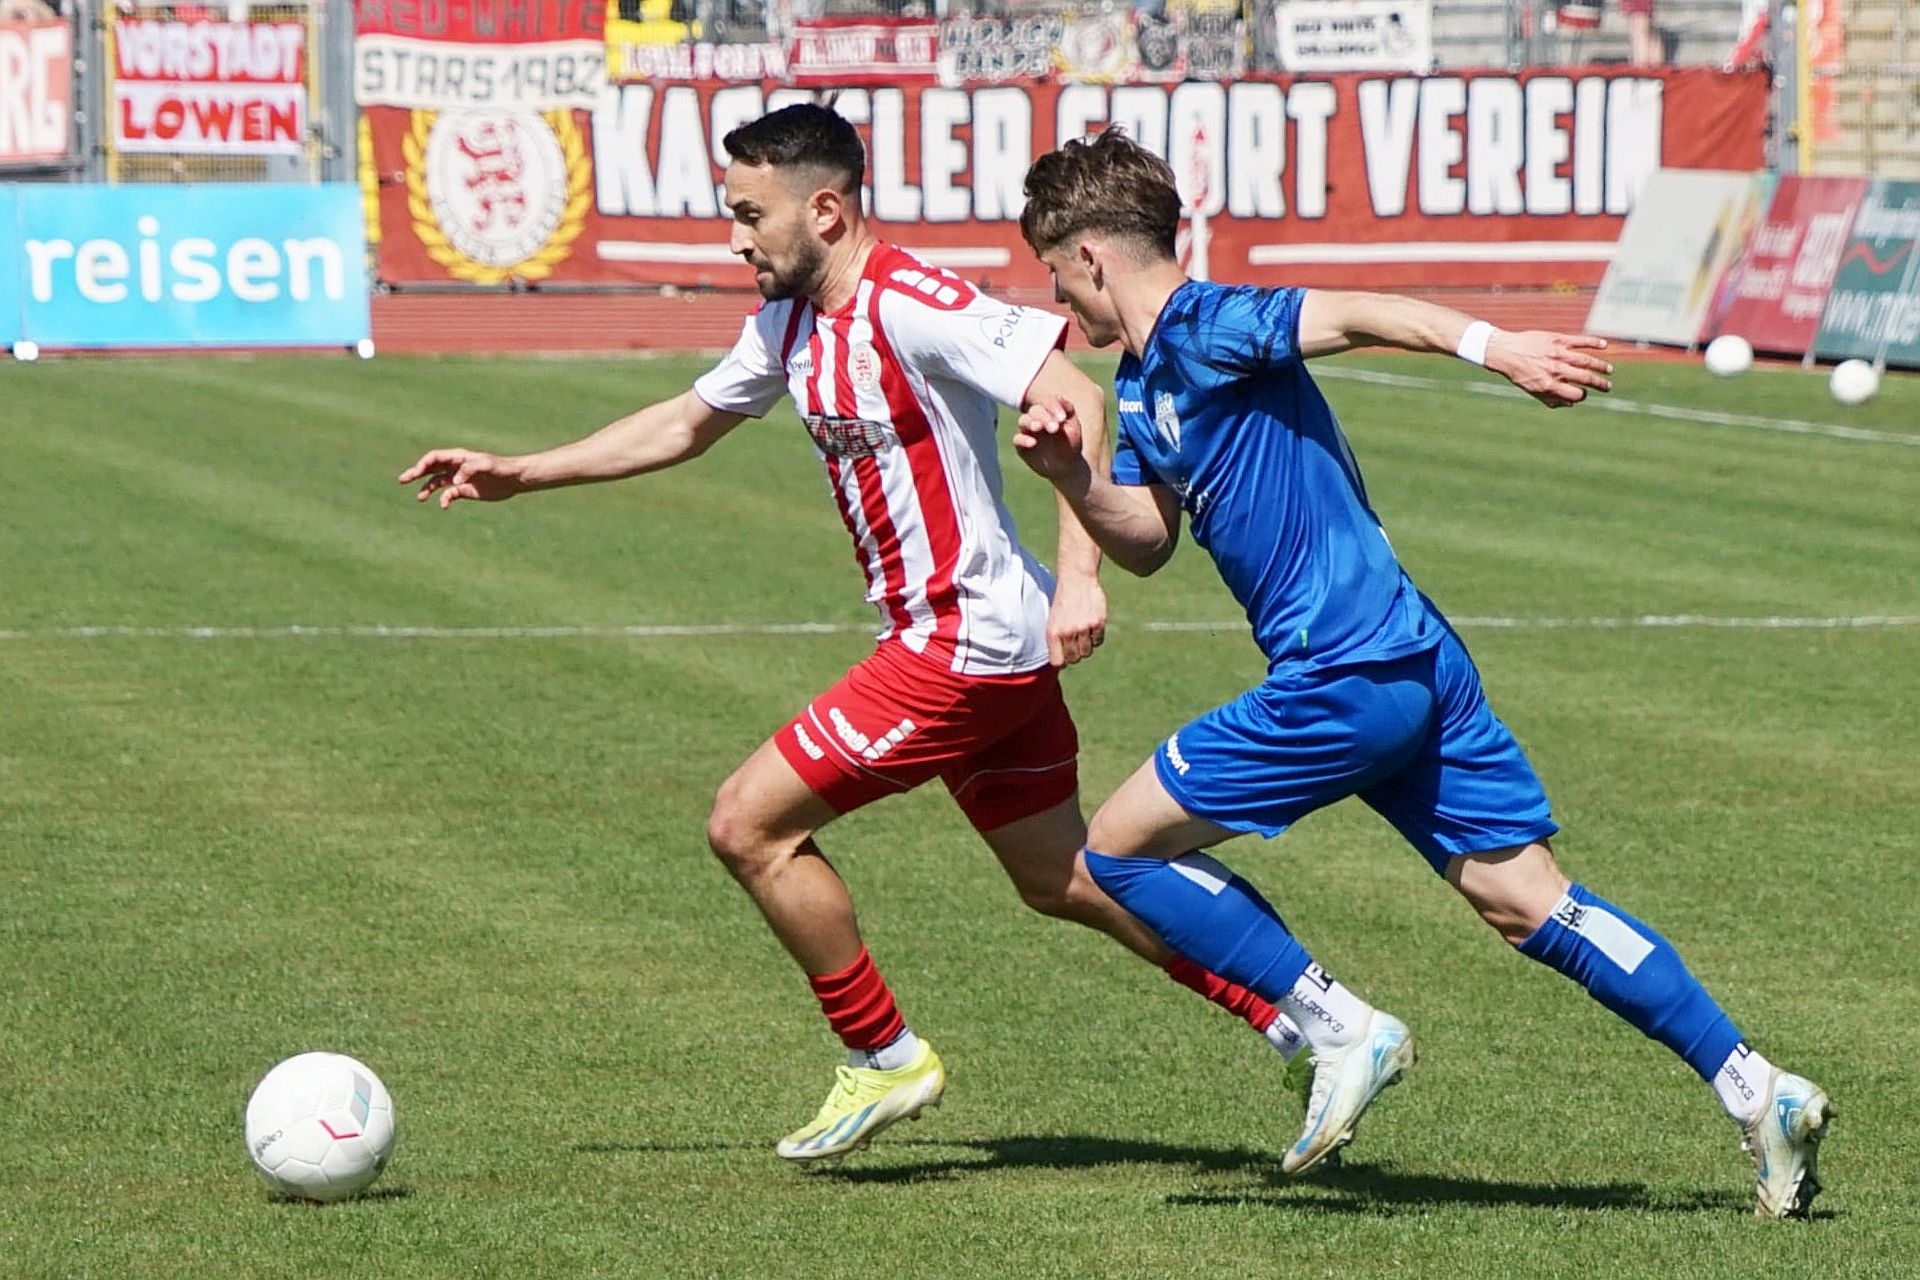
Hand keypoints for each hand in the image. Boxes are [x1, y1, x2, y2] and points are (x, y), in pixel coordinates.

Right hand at [397, 448, 527, 507]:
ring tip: (419, 498)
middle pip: (430, 468)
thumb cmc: (501, 468)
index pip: (435, 457)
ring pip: (436, 482)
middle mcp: (455, 466)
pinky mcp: (465, 491)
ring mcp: (459, 479)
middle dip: (416, 473)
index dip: (423, 463)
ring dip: (426, 489)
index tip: (416, 472)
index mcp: (458, 457)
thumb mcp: (486, 465)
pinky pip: (449, 495)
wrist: (514, 479)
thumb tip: (454, 481)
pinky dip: (444, 499)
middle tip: (402, 480)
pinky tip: (444, 505)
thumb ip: (469, 469)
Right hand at [1013, 396, 1090, 485]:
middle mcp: (1037, 419)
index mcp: (1050, 412)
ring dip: (1031, 422)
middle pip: (1035, 410)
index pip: (1048, 402)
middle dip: (1044, 416)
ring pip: (1024, 420)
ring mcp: (1028, 431)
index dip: (1054, 407)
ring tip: (1038, 428)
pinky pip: (1017, 439)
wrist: (1067, 466)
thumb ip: (1068, 411)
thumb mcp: (1074, 427)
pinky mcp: (1022, 446)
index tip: (1062, 419)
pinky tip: (1033, 443)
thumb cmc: (1070, 444)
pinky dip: (1023, 439)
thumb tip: (1059, 397)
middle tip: (1054, 428)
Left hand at [1047, 573, 1107, 666]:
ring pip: (1087, 652)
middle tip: (1075, 641)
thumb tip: (1061, 662)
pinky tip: (1091, 625)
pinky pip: (1098, 641)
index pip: (1057, 662)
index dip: (1062, 661)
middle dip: (1075, 654)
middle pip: (1074, 659)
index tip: (1064, 656)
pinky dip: (1096, 637)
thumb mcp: (1052, 620)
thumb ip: (1056, 640)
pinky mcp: (1098, 623)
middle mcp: (1067, 632)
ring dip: (1086, 646)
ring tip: (1082, 631)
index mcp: (1053, 633)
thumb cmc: (1063, 601)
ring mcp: (1083, 628)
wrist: (1076, 579)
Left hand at [1486, 331, 1612, 407]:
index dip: (1583, 396)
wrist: (1506, 351)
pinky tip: (1604, 345)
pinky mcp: (1558, 339)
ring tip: (1609, 370)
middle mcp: (1556, 370)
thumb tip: (1572, 404)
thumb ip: (1552, 400)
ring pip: (1586, 360)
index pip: (1576, 394)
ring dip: (1600, 366)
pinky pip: (1580, 340)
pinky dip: (1593, 342)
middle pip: (1585, 378)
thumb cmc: (1519, 373)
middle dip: (1600, 383)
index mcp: (1549, 385)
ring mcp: (1558, 353)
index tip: (1585, 393)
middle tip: (1608, 386)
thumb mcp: (1532, 391)